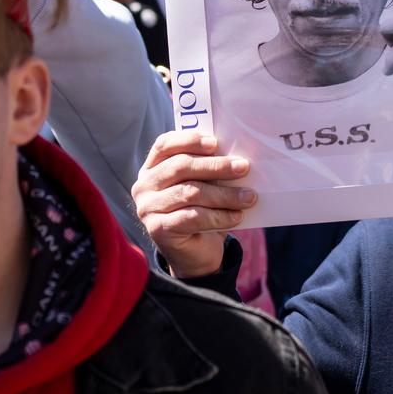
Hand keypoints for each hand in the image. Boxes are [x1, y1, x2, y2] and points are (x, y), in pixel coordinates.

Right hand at [132, 130, 258, 278]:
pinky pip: (192, 217)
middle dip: (215, 166)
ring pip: (189, 192)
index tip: (216, 143)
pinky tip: (237, 216)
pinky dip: (219, 216)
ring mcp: (147, 208)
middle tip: (244, 167)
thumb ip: (209, 170)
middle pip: (180, 167)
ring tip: (249, 197)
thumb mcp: (203, 186)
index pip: (165, 144)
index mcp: (152, 167)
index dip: (190, 140)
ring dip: (224, 194)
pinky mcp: (157, 229)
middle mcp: (144, 185)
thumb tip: (237, 158)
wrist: (194, 253)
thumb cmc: (201, 211)